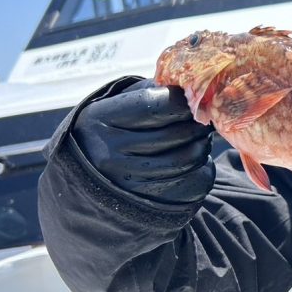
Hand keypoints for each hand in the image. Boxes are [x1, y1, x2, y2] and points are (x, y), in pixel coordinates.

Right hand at [72, 79, 215, 204]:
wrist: (89, 173)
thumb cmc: (113, 126)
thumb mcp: (119, 102)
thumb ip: (152, 90)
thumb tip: (192, 87)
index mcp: (100, 120)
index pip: (157, 105)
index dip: (183, 102)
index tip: (192, 101)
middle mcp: (110, 154)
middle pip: (176, 135)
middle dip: (198, 125)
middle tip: (203, 120)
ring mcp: (127, 182)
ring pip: (187, 159)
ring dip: (202, 146)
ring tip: (199, 139)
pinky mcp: (146, 203)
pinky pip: (193, 183)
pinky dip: (203, 169)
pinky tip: (195, 161)